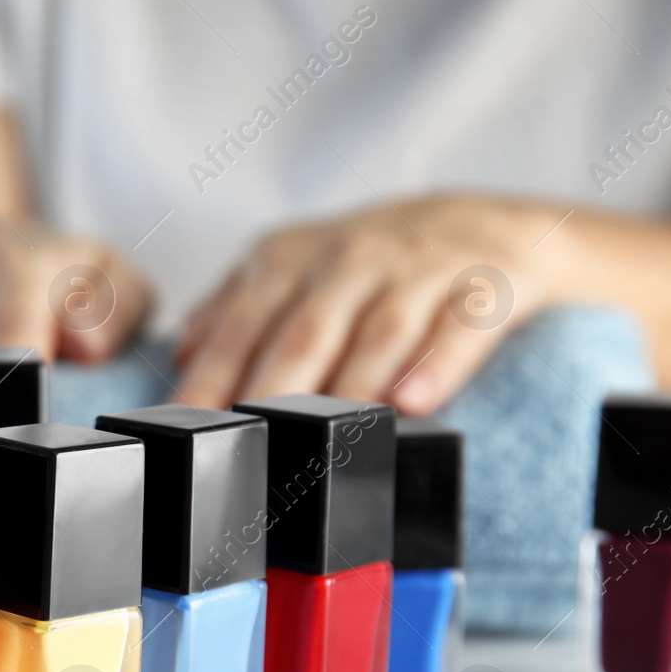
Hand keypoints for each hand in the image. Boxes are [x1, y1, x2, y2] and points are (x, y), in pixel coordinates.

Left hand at [175, 194, 567, 413]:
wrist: (488, 224)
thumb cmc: (369, 266)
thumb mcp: (292, 270)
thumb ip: (232, 310)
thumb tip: (181, 357)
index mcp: (287, 260)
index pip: (239, 327)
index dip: (210, 380)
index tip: (188, 429)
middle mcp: (348, 258)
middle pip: (303, 334)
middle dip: (271, 392)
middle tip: (248, 447)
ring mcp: (418, 269)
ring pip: (378, 332)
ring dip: (350, 386)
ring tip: (324, 440)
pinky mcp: (487, 282)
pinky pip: (461, 325)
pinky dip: (437, 364)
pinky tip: (412, 403)